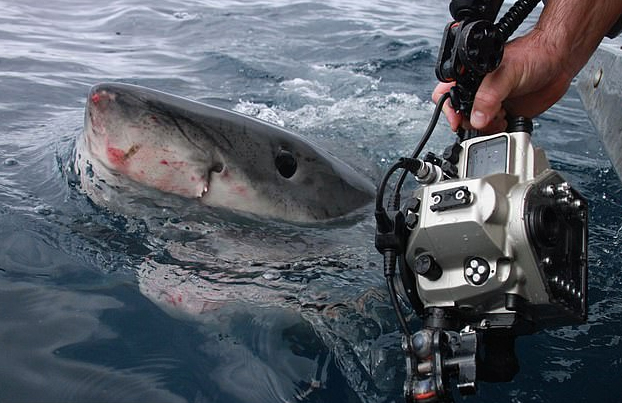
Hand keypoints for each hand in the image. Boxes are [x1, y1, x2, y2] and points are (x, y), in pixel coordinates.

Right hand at [432, 30, 573, 133]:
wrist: (559, 61)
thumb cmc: (533, 54)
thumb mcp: (506, 72)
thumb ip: (489, 96)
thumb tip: (477, 118)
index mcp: (470, 77)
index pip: (445, 95)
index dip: (448, 109)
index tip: (457, 120)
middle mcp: (478, 91)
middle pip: (460, 116)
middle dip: (472, 121)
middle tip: (488, 116)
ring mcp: (491, 104)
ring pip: (476, 126)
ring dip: (487, 128)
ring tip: (501, 117)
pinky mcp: (505, 115)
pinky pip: (494, 131)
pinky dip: (500, 131)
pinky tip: (508, 120)